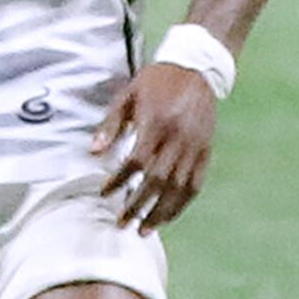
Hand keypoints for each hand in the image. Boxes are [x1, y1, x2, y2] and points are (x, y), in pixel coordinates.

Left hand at [88, 60, 220, 232]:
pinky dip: (182, 204)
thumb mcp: (127, 96)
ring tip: (144, 229)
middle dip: (139, 205)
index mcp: (156, 123)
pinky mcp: (206, 151)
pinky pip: (195, 184)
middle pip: (158, 181)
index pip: (136, 161)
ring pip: (179, 188)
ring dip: (161, 212)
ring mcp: (195, 147)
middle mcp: (178, 138)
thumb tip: (92, 153)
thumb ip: (110, 126)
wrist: (195, 68)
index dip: (120, 180)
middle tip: (122, 223)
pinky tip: (168, 216)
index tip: (105, 194)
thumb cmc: (155, 83)